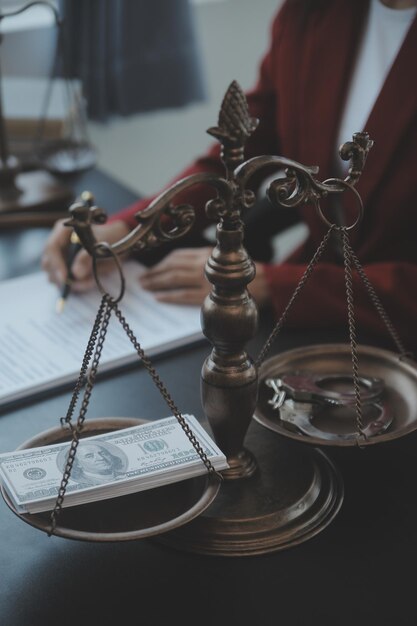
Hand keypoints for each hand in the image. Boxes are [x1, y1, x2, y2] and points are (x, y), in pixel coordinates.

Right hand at [41, 219, 129, 292]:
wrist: (117, 240)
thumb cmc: (108, 236)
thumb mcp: (100, 244)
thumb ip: (86, 258)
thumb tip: (76, 274)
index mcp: (63, 231)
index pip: (51, 248)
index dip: (56, 264)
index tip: (64, 278)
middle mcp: (58, 244)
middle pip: (48, 263)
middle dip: (60, 277)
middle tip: (74, 285)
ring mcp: (60, 257)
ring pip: (54, 275)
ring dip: (70, 283)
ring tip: (88, 282)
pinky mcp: (67, 269)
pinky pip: (66, 282)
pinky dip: (76, 286)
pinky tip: (88, 283)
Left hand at [139, 246, 270, 307]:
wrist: (262, 284)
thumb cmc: (241, 272)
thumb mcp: (222, 257)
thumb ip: (203, 258)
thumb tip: (178, 265)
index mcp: (205, 253)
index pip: (177, 256)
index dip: (161, 262)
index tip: (151, 268)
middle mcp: (203, 264)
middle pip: (171, 267)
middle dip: (154, 273)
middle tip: (142, 279)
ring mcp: (204, 280)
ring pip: (173, 280)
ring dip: (156, 283)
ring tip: (145, 287)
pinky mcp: (207, 295)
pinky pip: (182, 295)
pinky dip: (168, 296)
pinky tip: (158, 298)